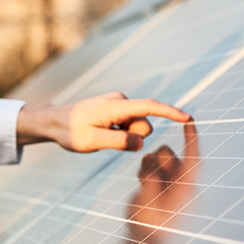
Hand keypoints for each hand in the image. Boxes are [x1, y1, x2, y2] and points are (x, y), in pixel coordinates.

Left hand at [17, 92, 191, 152]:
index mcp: (115, 106)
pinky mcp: (117, 110)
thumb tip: (141, 142)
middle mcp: (121, 101)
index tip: (188, 118)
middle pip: (144, 125)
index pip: (149, 108)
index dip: (170, 113)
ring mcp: (119, 105)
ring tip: (101, 136)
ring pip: (137, 128)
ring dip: (125, 137)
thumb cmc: (70, 132)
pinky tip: (102, 133)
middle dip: (133, 138)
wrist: (55, 121)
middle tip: (106, 140)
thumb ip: (118, 142)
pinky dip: (120, 134)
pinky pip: (129, 127)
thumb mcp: (91, 142)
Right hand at [128, 121, 199, 233]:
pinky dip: (144, 172)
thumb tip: (149, 159)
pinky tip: (143, 186)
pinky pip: (149, 167)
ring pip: (157, 158)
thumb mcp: (149, 201)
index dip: (192, 138)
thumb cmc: (152, 225)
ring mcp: (167, 182)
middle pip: (168, 153)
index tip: (190, 120)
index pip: (192, 156)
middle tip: (147, 178)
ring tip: (144, 185)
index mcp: (186, 185)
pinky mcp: (157, 185)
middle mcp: (179, 181)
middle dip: (157, 159)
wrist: (146, 240)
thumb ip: (150, 179)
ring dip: (148, 165)